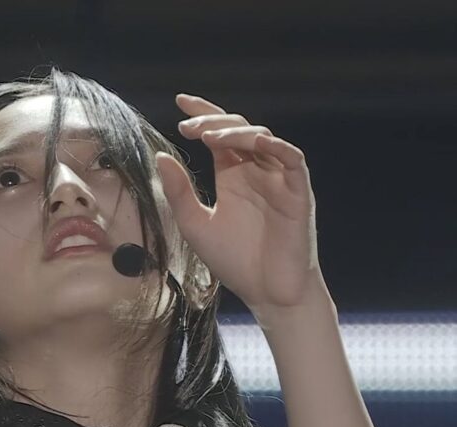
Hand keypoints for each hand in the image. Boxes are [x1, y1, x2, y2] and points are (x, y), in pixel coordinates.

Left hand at [155, 94, 323, 315]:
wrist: (266, 293)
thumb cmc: (234, 261)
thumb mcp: (195, 224)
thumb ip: (179, 192)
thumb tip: (161, 156)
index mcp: (233, 177)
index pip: (219, 135)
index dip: (202, 114)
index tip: (180, 101)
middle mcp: (256, 172)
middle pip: (239, 130)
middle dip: (214, 122)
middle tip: (189, 126)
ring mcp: (278, 180)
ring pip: (263, 139)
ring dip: (237, 132)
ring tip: (209, 136)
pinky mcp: (298, 193)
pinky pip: (292, 159)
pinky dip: (276, 147)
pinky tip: (254, 142)